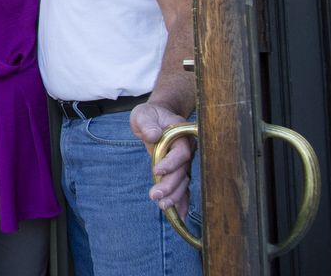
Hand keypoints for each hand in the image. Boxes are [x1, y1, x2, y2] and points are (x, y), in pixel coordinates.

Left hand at [130, 101, 192, 215]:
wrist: (156, 117)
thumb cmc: (150, 114)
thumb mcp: (144, 114)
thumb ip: (147, 123)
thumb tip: (154, 135)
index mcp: (181, 135)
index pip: (181, 153)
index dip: (171, 163)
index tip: (157, 171)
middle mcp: (186, 150)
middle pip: (182, 172)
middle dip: (170, 186)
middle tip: (156, 196)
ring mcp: (183, 162)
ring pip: (183, 182)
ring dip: (174, 196)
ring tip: (162, 206)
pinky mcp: (177, 171)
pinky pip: (181, 187)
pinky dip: (180, 201)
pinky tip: (177, 216)